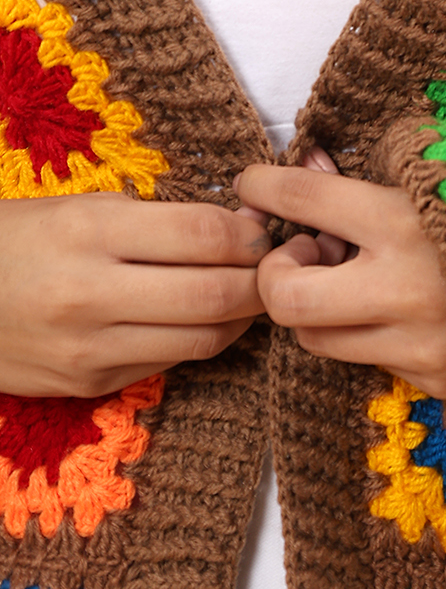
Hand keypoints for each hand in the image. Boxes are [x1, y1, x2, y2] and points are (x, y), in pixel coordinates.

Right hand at [0, 193, 269, 398]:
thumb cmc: (21, 237)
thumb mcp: (84, 204)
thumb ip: (162, 218)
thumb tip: (242, 226)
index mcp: (92, 231)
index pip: (205, 236)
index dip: (250, 233)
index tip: (264, 227)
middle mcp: (92, 293)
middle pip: (216, 294)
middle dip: (262, 279)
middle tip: (277, 263)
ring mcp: (90, 348)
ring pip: (204, 339)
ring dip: (243, 316)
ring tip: (251, 291)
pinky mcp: (89, 384)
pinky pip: (171, 361)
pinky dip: (202, 338)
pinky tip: (207, 316)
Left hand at [236, 150, 445, 399]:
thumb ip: (383, 164)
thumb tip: (309, 167)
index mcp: (408, 220)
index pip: (303, 201)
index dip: (263, 186)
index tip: (251, 183)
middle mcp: (404, 289)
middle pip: (285, 298)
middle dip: (276, 272)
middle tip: (302, 250)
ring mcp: (419, 344)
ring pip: (317, 339)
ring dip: (320, 305)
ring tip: (355, 275)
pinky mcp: (437, 379)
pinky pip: (371, 359)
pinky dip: (372, 330)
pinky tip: (404, 303)